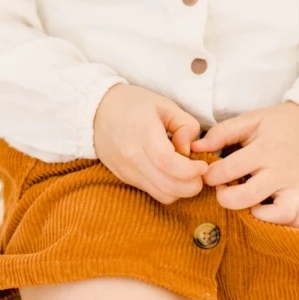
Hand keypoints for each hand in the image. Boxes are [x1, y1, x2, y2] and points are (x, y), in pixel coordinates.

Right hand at [93, 83, 205, 203]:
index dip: (191, 171)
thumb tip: (190, 150)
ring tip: (186, 174)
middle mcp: (133, 156)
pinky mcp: (124, 178)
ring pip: (161, 195)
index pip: (168, 163)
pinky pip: (151, 192)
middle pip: (167, 186)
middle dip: (191, 186)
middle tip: (199, 173)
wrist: (96, 111)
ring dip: (180, 190)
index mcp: (143, 133)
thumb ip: (184, 125)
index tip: (203, 166)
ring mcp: (127, 170)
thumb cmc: (132, 104)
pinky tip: (170, 174)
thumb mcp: (164, 104)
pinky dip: (166, 189)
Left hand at [200, 102, 298, 227]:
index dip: (210, 175)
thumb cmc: (278, 124)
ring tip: (248, 204)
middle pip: (248, 197)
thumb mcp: (250, 120)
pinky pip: (297, 222)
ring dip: (258, 215)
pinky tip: (267, 214)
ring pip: (280, 215)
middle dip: (226, 198)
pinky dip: (281, 225)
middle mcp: (281, 172)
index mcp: (265, 150)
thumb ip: (222, 133)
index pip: (229, 170)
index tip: (209, 174)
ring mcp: (296, 188)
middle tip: (223, 190)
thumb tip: (195, 148)